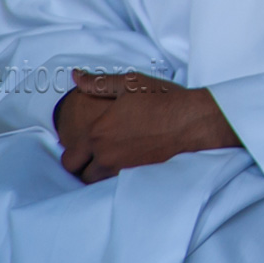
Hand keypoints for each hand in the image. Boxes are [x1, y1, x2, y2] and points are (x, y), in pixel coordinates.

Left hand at [56, 70, 240, 182]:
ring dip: (99, 175)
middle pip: (80, 175)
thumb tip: (76, 76)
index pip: (69, 158)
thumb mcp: (131, 84)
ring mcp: (122, 170)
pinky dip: (116, 179)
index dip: (74, 155)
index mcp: (98, 132)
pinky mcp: (138, 178)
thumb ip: (99, 83)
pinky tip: (127, 167)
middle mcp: (106, 155)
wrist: (194, 121)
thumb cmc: (164, 100)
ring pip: (97, 184)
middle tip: (94, 159)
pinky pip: (116, 186)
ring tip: (112, 162)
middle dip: (83, 168)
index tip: (82, 149)